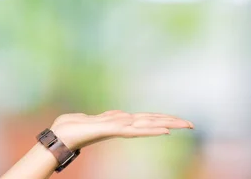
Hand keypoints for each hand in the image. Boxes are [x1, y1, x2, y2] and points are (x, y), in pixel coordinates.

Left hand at [51, 110, 193, 150]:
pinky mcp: (110, 130)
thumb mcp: (95, 118)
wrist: (58, 136)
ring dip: (165, 124)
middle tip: (192, 124)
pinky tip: (162, 130)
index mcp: (118, 123)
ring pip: (146, 125)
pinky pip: (133, 129)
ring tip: (183, 125)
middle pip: (150, 122)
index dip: (162, 119)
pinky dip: (148, 130)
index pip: (144, 120)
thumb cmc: (72, 128)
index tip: (179, 121)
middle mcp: (121, 126)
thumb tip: (123, 114)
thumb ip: (110, 117)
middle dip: (171, 122)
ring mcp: (117, 128)